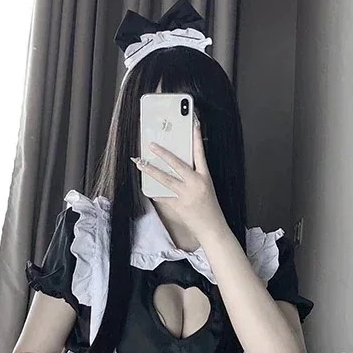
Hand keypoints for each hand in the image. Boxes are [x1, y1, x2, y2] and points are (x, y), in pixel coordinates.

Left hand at [132, 118, 226, 244]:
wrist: (212, 228)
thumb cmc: (210, 208)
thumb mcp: (207, 187)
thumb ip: (195, 176)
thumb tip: (179, 166)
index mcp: (205, 177)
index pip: (201, 154)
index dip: (197, 138)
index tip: (193, 125)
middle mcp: (195, 183)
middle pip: (177, 164)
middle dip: (163, 154)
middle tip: (152, 145)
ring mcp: (186, 195)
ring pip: (165, 179)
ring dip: (151, 171)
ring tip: (141, 164)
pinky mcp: (178, 206)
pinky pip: (164, 197)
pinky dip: (156, 192)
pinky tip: (148, 188)